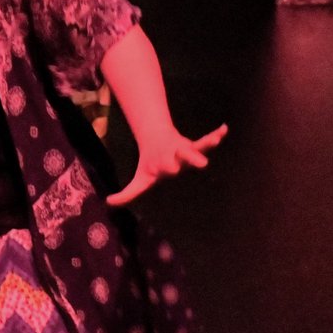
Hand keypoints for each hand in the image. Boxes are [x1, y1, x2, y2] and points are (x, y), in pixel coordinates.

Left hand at [107, 123, 226, 206]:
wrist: (154, 139)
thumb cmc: (150, 164)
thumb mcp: (140, 179)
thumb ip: (127, 193)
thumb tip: (108, 202)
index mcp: (164, 164)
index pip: (166, 166)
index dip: (166, 166)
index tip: (167, 169)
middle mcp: (176, 156)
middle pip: (183, 156)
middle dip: (190, 158)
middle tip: (201, 163)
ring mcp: (186, 150)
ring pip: (197, 147)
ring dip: (207, 143)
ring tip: (216, 139)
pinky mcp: (195, 146)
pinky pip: (206, 141)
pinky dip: (216, 135)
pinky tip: (224, 129)